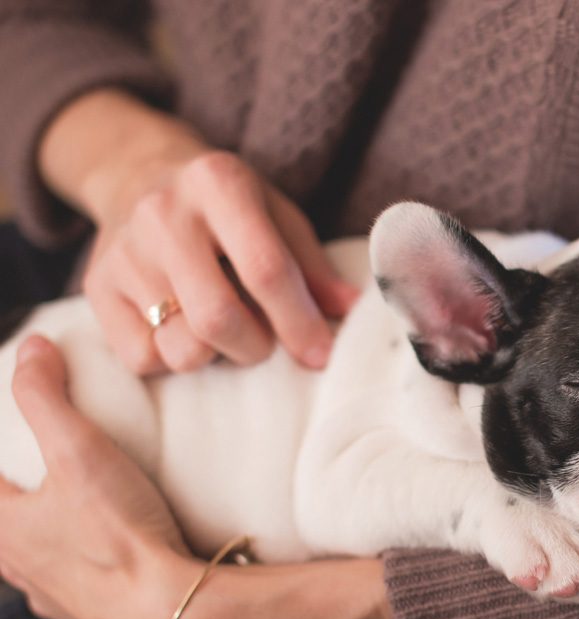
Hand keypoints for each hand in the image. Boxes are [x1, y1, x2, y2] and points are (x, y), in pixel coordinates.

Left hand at [0, 336, 200, 618]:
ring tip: (69, 513)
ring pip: (31, 562)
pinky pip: (68, 588)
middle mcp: (17, 571)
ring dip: (41, 538)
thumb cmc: (119, 534)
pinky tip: (103, 555)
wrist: (170, 611)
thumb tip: (33, 348)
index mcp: (2, 532)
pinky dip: (77, 567)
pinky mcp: (89, 618)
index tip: (9, 455)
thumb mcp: (81, 451)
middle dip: (15, 500)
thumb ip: (48, 398)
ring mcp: (52, 600)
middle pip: (4, 528)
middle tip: (35, 474)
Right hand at [41, 90, 359, 374]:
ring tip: (221, 330)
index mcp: (218, 184)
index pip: (265, 269)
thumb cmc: (225, 205)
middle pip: (218, 318)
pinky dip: (172, 358)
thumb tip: (355, 311)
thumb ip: (312, 266)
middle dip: (256, 347)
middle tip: (264, 341)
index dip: (299, 322)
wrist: (136, 173)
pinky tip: (181, 329)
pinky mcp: (96, 287)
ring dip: (215, 356)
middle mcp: (163, 214)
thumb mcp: (276, 215)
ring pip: (181, 348)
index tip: (320, 355)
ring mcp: (123, 252)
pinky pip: (142, 359)